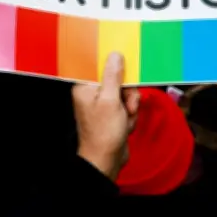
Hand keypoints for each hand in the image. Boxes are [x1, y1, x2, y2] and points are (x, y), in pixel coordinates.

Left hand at [73, 53, 140, 180]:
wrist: (106, 160)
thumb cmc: (104, 133)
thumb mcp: (111, 101)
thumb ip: (113, 76)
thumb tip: (114, 55)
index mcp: (85, 87)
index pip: (101, 67)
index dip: (116, 69)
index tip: (125, 75)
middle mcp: (92, 94)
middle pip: (118, 79)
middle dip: (127, 94)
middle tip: (126, 105)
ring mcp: (103, 104)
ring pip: (126, 93)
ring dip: (130, 106)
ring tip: (125, 118)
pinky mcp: (112, 113)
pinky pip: (127, 105)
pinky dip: (130, 114)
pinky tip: (126, 124)